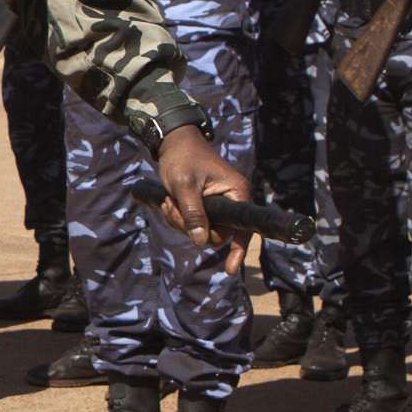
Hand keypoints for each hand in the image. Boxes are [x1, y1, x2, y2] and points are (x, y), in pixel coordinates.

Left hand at [154, 124, 255, 276]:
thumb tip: (201, 241)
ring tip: (169, 202)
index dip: (238, 250)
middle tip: (171, 209)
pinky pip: (194, 224)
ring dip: (180, 221)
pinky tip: (169, 203)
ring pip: (202, 230)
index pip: (243, 228)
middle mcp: (233, 200)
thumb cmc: (182, 158)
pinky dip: (179, 218)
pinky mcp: (207, 206)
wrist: (174, 142)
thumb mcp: (183, 186)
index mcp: (236, 192)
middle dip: (190, 227)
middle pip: (216, 233)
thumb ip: (192, 214)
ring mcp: (220, 204)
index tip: (229, 269)